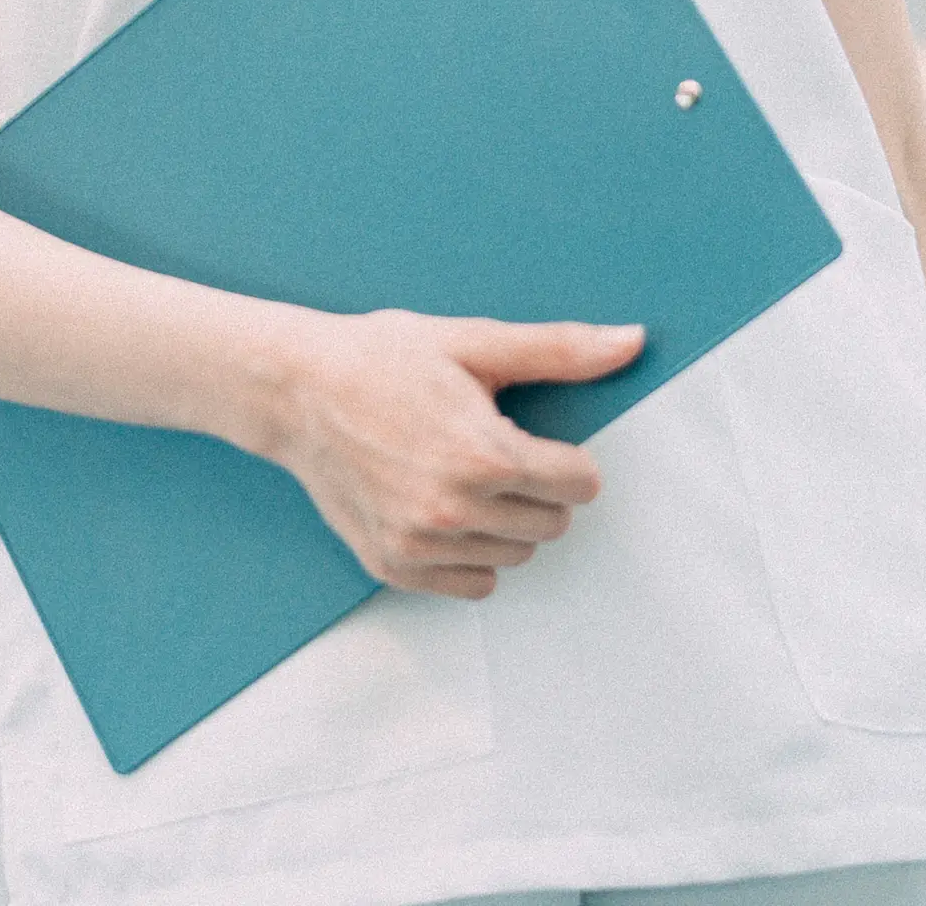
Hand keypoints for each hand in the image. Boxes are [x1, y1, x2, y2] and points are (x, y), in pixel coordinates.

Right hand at [254, 312, 641, 599]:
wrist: (294, 390)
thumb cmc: (380, 359)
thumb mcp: (471, 343)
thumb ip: (558, 350)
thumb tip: (632, 342)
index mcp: (484, 456)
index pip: (581, 485)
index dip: (565, 457)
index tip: (532, 438)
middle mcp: (454, 510)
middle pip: (553, 524)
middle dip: (537, 489)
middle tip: (491, 451)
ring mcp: (421, 544)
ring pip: (516, 556)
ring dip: (505, 521)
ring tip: (462, 476)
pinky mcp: (394, 565)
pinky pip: (474, 583)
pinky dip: (470, 553)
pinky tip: (442, 508)